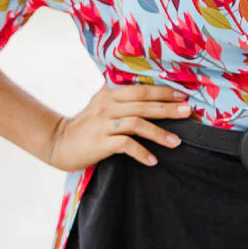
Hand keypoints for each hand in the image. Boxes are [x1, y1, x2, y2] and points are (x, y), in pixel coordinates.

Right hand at [46, 82, 193, 171]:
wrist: (59, 142)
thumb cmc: (86, 124)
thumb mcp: (102, 104)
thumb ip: (122, 98)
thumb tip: (153, 93)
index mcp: (110, 93)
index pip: (141, 88)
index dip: (163, 91)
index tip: (183, 95)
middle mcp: (107, 105)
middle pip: (143, 103)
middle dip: (168, 107)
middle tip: (188, 111)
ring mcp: (103, 123)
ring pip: (137, 123)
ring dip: (159, 132)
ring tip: (176, 141)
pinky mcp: (99, 142)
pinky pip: (125, 145)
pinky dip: (141, 152)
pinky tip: (153, 160)